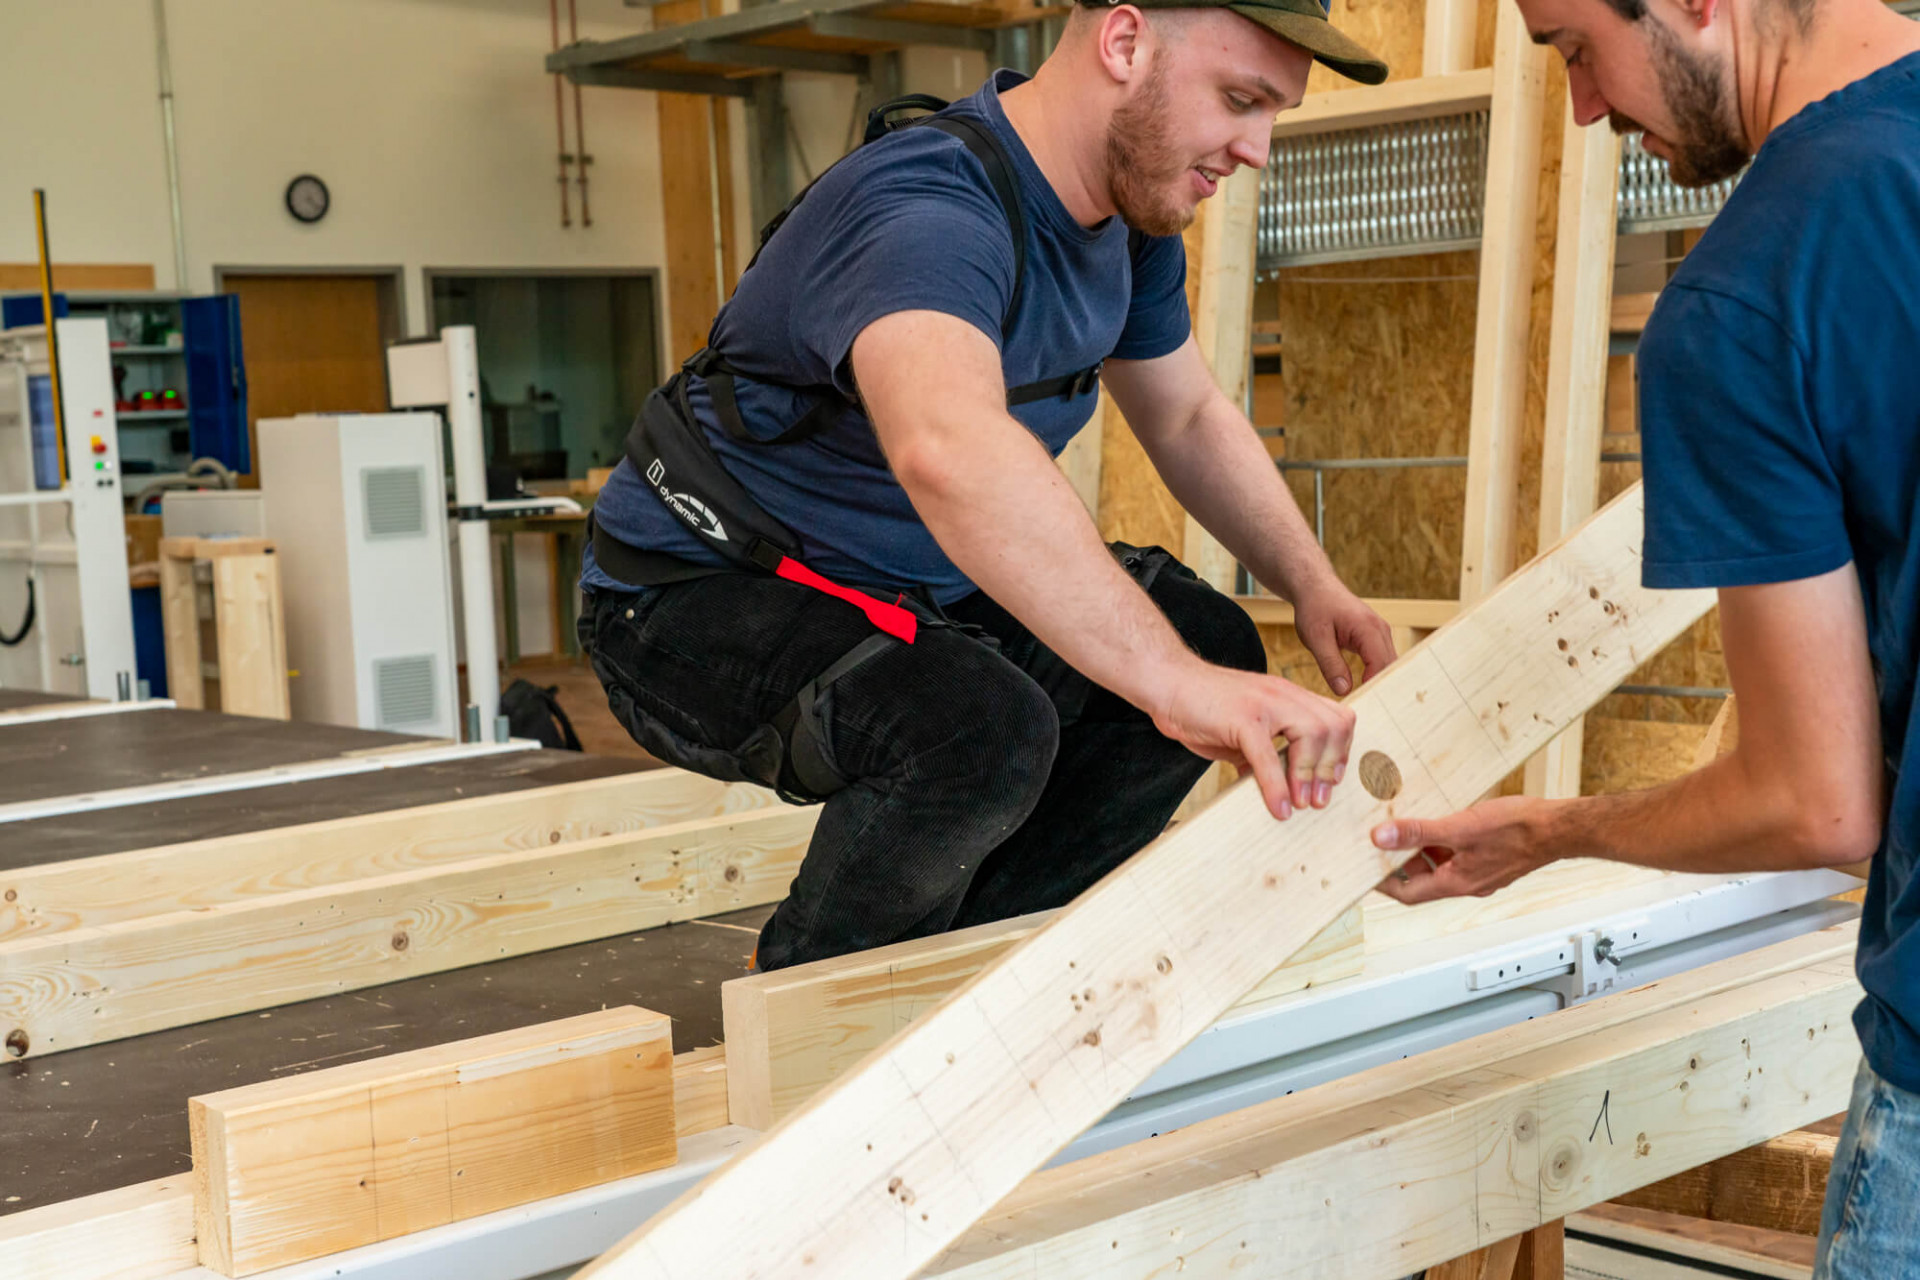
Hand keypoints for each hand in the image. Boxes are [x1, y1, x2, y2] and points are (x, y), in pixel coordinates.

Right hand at [1151, 662, 1356, 820]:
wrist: (1167, 682)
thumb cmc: (1202, 705)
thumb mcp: (1245, 729)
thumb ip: (1265, 753)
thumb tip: (1278, 787)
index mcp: (1288, 696)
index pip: (1337, 717)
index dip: (1341, 751)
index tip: (1331, 780)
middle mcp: (1283, 695)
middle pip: (1333, 726)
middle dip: (1331, 767)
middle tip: (1319, 799)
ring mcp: (1264, 704)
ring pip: (1310, 736)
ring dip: (1309, 777)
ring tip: (1301, 804)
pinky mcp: (1242, 718)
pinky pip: (1268, 756)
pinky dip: (1276, 786)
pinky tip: (1278, 808)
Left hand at [1289, 580, 1396, 695]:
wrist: (1315, 588)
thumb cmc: (1314, 608)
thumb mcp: (1316, 638)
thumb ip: (1330, 664)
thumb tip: (1344, 690)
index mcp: (1368, 629)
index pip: (1380, 666)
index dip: (1374, 687)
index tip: (1363, 705)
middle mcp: (1381, 630)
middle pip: (1390, 667)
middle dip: (1382, 688)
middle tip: (1370, 711)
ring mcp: (1380, 633)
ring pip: (1388, 664)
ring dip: (1380, 682)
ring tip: (1370, 704)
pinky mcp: (1375, 637)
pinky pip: (1381, 660)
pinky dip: (1376, 674)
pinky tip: (1367, 690)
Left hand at [1369, 795, 1555, 902]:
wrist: (1560, 827)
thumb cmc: (1518, 830)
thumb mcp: (1460, 827)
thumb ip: (1418, 833)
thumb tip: (1382, 838)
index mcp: (1456, 883)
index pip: (1407, 893)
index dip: (1382, 882)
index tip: (1364, 869)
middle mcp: (1467, 883)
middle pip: (1421, 879)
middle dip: (1399, 861)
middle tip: (1381, 840)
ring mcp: (1479, 872)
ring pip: (1439, 865)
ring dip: (1421, 849)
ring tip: (1406, 825)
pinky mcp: (1489, 859)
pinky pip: (1456, 854)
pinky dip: (1442, 841)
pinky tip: (1438, 821)